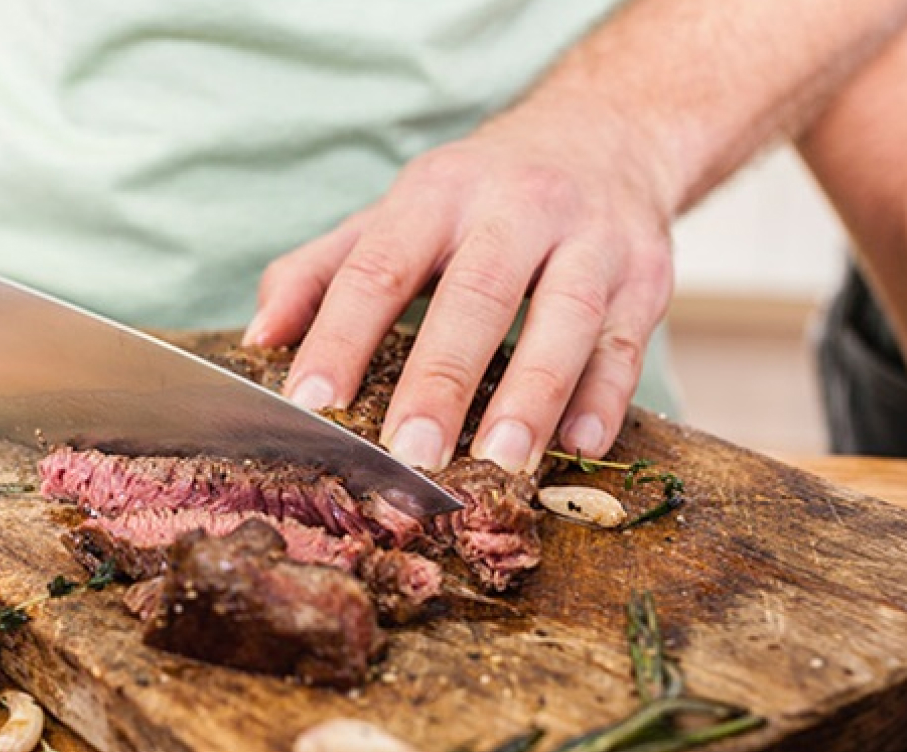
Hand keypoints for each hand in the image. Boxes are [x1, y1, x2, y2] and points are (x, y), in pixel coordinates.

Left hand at [244, 101, 675, 473]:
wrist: (606, 132)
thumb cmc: (479, 199)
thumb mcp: (395, 216)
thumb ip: (320, 272)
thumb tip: (260, 338)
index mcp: (438, 192)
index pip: (379, 268)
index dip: (343, 337)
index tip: (313, 404)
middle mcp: (519, 206)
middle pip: (477, 295)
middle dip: (442, 379)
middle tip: (410, 455)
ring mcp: (592, 238)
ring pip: (565, 320)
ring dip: (532, 395)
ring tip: (500, 464)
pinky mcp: (647, 276)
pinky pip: (628, 342)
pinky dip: (606, 397)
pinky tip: (579, 446)